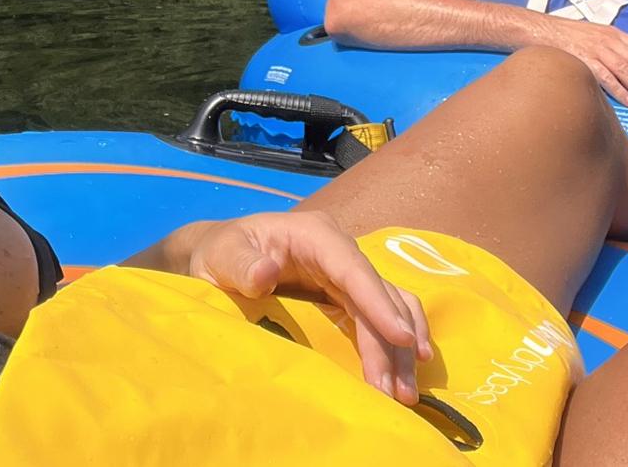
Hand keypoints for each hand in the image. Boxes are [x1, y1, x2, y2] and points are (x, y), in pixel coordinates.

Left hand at [184, 210, 431, 403]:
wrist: (220, 256)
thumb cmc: (222, 253)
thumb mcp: (224, 256)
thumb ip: (242, 264)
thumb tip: (266, 272)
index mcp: (314, 235)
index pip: (353, 268)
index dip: (378, 303)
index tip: (400, 339)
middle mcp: (339, 249)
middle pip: (376, 293)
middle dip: (391, 342)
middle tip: (397, 392)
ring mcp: (345, 271)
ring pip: (389, 304)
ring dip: (400, 347)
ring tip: (405, 392)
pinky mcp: (346, 294)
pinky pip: (381, 313)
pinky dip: (396, 340)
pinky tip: (408, 368)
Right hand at [541, 19, 627, 108]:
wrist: (542, 29)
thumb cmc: (566, 34)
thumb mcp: (594, 34)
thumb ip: (612, 46)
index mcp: (612, 33)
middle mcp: (608, 40)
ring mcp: (596, 49)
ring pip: (626, 70)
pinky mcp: (584, 59)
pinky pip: (607, 76)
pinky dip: (620, 90)